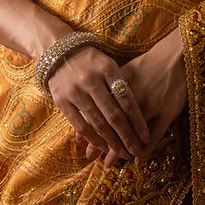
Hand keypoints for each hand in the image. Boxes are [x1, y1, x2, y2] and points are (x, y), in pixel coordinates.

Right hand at [48, 44, 149, 166]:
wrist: (59, 51)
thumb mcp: (109, 65)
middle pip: (114, 115)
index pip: (127, 100)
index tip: (146, 138)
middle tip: (136, 152)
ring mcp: (75, 91)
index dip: (137, 121)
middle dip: (127, 137)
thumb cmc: (91, 61)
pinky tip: (102, 147)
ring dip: (112, 142)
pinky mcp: (62, 101)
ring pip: (97, 123)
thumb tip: (138, 114)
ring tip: (122, 154)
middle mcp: (91, 80)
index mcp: (107, 69)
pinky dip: (92, 138)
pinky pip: (80, 125)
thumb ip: (121, 84)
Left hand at [76, 28, 186, 165]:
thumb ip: (109, 88)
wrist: (176, 56)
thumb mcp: (126, 72)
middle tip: (91, 158)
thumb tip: (89, 104)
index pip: (101, 109)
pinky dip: (145, 150)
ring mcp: (151, 105)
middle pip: (113, 124)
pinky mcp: (167, 112)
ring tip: (109, 163)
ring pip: (131, 132)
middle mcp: (133, 96)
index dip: (91, 127)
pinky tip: (137, 161)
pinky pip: (154, 135)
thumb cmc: (147, 65)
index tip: (82, 142)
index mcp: (120, 85)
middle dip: (101, 142)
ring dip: (119, 149)